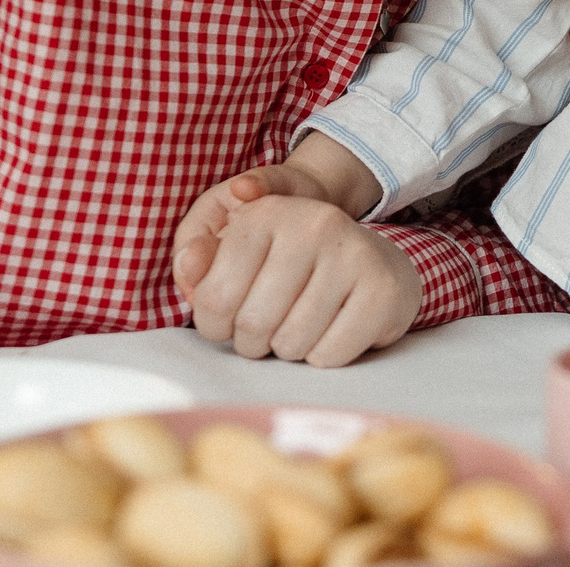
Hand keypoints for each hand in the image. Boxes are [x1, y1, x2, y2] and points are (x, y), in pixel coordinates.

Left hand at [172, 170, 420, 365]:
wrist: (375, 263)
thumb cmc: (295, 266)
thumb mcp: (244, 253)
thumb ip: (205, 263)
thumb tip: (187, 263)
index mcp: (268, 213)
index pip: (214, 297)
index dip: (214, 325)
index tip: (229, 319)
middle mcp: (313, 224)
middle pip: (254, 324)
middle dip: (253, 342)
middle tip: (266, 330)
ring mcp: (353, 254)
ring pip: (292, 344)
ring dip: (289, 350)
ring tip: (300, 326)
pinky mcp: (382, 289)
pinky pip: (329, 355)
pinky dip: (323, 356)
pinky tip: (332, 330)